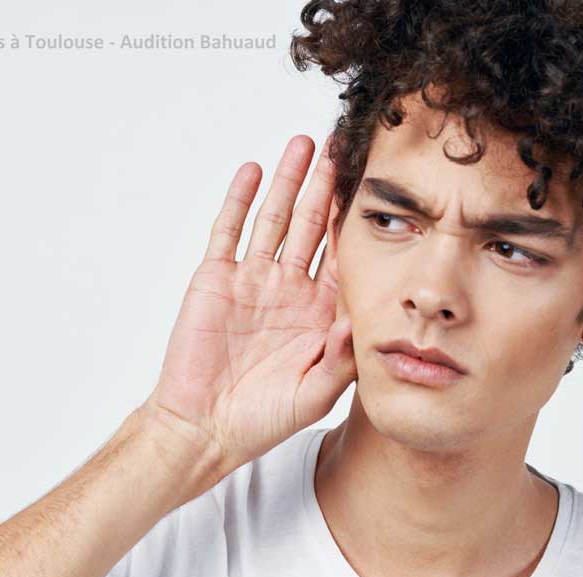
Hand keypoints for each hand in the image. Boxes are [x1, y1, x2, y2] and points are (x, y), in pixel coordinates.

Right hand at [142, 134, 355, 484]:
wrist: (204, 427)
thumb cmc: (263, 417)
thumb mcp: (316, 393)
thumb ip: (342, 357)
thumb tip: (363, 317)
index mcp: (320, 312)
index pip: (345, 256)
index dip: (358, 223)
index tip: (378, 188)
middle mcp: (290, 289)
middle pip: (313, 226)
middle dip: (327, 186)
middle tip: (344, 146)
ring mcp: (253, 280)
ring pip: (275, 219)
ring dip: (289, 182)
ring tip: (304, 144)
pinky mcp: (217, 278)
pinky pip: (229, 231)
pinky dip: (240, 201)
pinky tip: (254, 172)